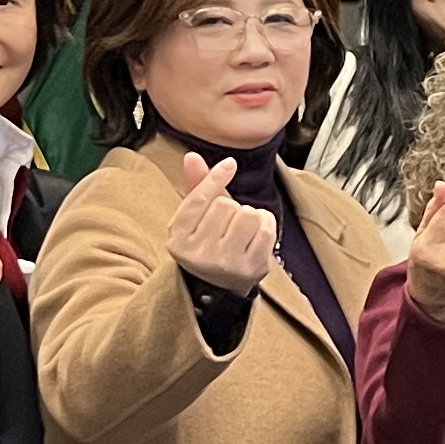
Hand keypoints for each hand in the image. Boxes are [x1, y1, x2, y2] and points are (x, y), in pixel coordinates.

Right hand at [167, 150, 284, 295]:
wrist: (220, 287)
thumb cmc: (208, 244)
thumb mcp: (195, 219)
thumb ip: (197, 187)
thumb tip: (192, 156)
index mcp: (179, 239)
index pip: (199, 200)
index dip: (215, 178)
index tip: (230, 164)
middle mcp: (199, 254)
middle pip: (225, 205)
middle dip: (231, 207)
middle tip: (226, 225)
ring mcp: (226, 264)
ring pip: (247, 214)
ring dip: (250, 214)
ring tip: (242, 228)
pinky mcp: (252, 269)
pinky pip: (266, 229)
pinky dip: (266, 224)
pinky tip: (257, 233)